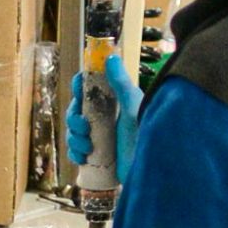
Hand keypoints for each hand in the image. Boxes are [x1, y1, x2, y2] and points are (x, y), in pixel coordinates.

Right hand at [67, 54, 144, 182]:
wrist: (153, 169)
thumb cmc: (147, 134)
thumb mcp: (134, 108)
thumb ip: (122, 84)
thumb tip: (111, 58)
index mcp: (115, 103)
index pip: (90, 89)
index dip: (80, 87)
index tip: (79, 89)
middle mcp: (107, 118)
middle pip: (76, 111)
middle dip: (75, 120)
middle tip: (85, 128)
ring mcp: (102, 137)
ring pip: (73, 132)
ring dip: (74, 139)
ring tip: (89, 148)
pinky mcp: (99, 155)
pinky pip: (76, 151)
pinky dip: (76, 154)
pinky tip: (84, 158)